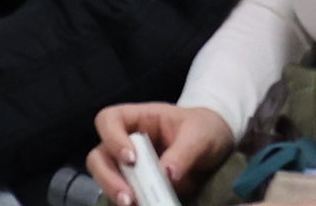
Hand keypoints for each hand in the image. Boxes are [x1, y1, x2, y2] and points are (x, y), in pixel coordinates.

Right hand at [88, 104, 236, 203]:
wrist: (216, 148)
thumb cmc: (205, 129)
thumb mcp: (201, 135)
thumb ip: (184, 152)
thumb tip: (167, 175)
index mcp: (139, 119)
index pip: (109, 120)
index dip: (112, 138)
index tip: (132, 160)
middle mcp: (126, 142)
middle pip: (99, 156)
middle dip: (108, 178)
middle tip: (129, 198)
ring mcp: (129, 167)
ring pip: (105, 179)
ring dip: (115, 194)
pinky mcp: (137, 187)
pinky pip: (123, 196)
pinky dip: (130, 204)